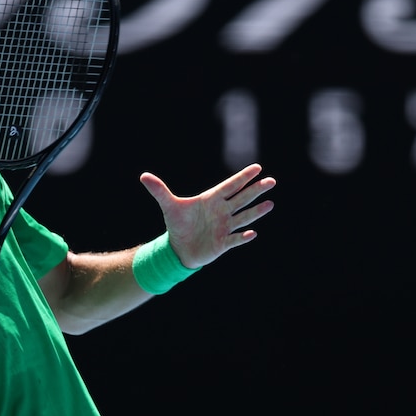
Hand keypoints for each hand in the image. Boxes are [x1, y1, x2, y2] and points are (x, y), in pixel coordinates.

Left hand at [140, 163, 275, 268]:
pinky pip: (235, 239)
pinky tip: (252, 233)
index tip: (257, 168)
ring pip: (243, 217)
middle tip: (271, 181)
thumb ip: (159, 191)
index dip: (242, 178)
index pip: (230, 186)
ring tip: (270, 204)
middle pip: (241, 199)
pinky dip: (242, 237)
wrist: (178, 248)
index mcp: (211, 199)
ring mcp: (224, 227)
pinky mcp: (222, 243)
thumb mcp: (169, 206)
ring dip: (256, 212)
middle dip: (255, 190)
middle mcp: (222, 212)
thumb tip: (143, 176)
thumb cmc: (178, 224)